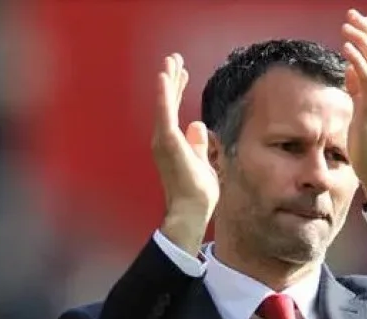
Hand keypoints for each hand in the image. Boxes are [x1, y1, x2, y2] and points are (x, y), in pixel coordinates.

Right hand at [151, 53, 218, 254]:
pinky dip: (164, 94)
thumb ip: (199, 144)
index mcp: (173, 143)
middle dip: (172, 79)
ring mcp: (164, 140)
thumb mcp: (203, 163)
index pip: (174, 111)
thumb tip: (198, 125)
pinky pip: (165, 113)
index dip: (177, 90)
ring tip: (171, 61)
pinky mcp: (167, 142)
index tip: (182, 72)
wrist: (191, 211)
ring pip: (165, 103)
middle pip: (168, 103)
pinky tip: (165, 77)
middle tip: (175, 58)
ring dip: (167, 81)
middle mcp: (164, 139)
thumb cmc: (197, 194)